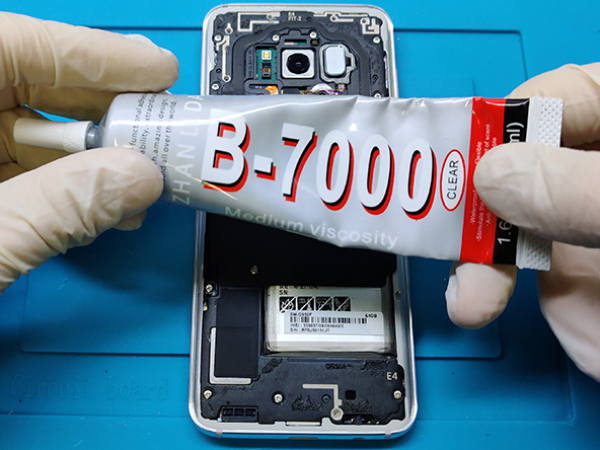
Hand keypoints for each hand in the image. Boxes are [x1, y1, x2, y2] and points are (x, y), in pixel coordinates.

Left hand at [0, 13, 177, 293]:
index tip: (153, 70)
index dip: (92, 55)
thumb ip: (56, 208)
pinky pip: (20, 175)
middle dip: (101, 111)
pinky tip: (104, 200)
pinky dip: (67, 189)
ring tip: (140, 174)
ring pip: (28, 136)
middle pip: (25, 88)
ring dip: (92, 158)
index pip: (9, 47)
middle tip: (158, 125)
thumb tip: (136, 178)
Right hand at [446, 63, 599, 380]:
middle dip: (475, 187)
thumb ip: (587, 188)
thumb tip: (500, 173)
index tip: (475, 153)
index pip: (560, 99)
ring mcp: (578, 225)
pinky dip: (477, 282)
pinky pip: (503, 267)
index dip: (511, 120)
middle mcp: (597, 172)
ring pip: (499, 215)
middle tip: (443, 210)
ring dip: (467, 243)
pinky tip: (472, 297)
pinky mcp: (563, 278)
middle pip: (516, 157)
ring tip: (461, 273)